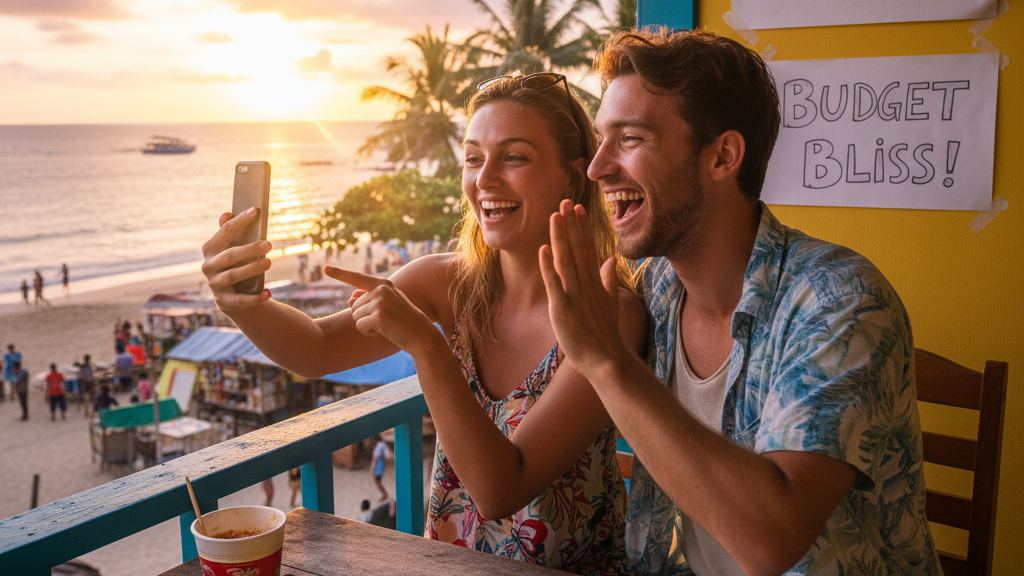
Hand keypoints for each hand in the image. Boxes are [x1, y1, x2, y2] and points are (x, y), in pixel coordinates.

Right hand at [200, 208, 272, 311]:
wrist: (232, 298)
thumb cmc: (235, 266)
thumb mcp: (231, 249)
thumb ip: (228, 232)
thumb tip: (227, 213)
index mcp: (210, 249)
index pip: (225, 232)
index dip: (240, 221)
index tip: (256, 211)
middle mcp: (208, 266)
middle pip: (230, 255)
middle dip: (249, 249)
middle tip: (269, 244)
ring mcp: (215, 284)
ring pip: (233, 276)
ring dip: (252, 269)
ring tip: (269, 262)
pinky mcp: (224, 301)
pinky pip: (240, 300)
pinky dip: (255, 297)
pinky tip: (268, 293)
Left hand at [323, 266, 439, 354]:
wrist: (422, 336)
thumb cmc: (404, 322)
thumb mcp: (388, 306)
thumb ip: (369, 300)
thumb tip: (350, 299)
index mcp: (384, 284)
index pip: (357, 278)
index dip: (339, 273)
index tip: (325, 268)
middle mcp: (381, 290)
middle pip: (354, 306)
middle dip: (365, 317)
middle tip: (385, 321)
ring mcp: (380, 302)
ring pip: (355, 316)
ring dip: (367, 325)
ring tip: (386, 326)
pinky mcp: (379, 316)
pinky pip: (360, 326)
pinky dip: (368, 332)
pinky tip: (384, 332)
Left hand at [539, 200, 625, 375]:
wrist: (606, 359)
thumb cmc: (606, 334)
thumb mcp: (610, 302)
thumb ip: (608, 280)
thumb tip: (609, 260)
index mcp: (595, 282)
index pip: (587, 248)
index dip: (581, 227)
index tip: (577, 208)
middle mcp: (585, 284)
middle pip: (576, 248)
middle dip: (570, 224)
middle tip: (565, 201)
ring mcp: (574, 295)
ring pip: (565, 259)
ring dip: (559, 237)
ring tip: (554, 216)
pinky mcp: (563, 308)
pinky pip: (554, 283)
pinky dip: (548, 266)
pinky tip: (543, 249)